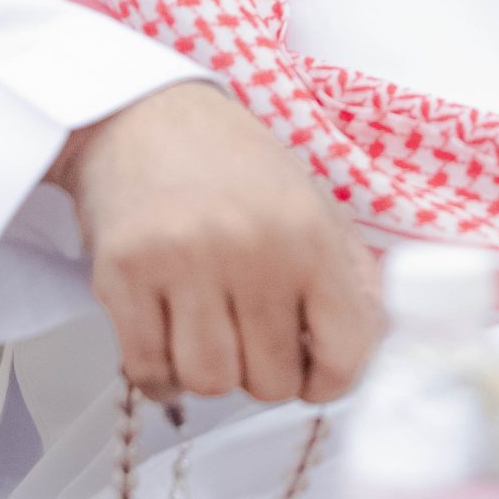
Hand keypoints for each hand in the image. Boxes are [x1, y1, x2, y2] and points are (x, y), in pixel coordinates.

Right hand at [50, 80, 381, 406]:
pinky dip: (161, 374)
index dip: (330, 381)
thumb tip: (375, 344)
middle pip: (270, 382)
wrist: (145, 115)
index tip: (312, 372)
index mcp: (310, 233)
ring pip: (209, 382)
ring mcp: (183, 260)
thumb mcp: (312, 204)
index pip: (343, 354)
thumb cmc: (234, 166)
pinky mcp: (123, 272)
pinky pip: (149, 370)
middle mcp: (251, 248)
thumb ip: (351, 275)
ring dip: (211, 373)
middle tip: (251, 337)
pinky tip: (168, 342)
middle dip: (264, 373)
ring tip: (210, 333)